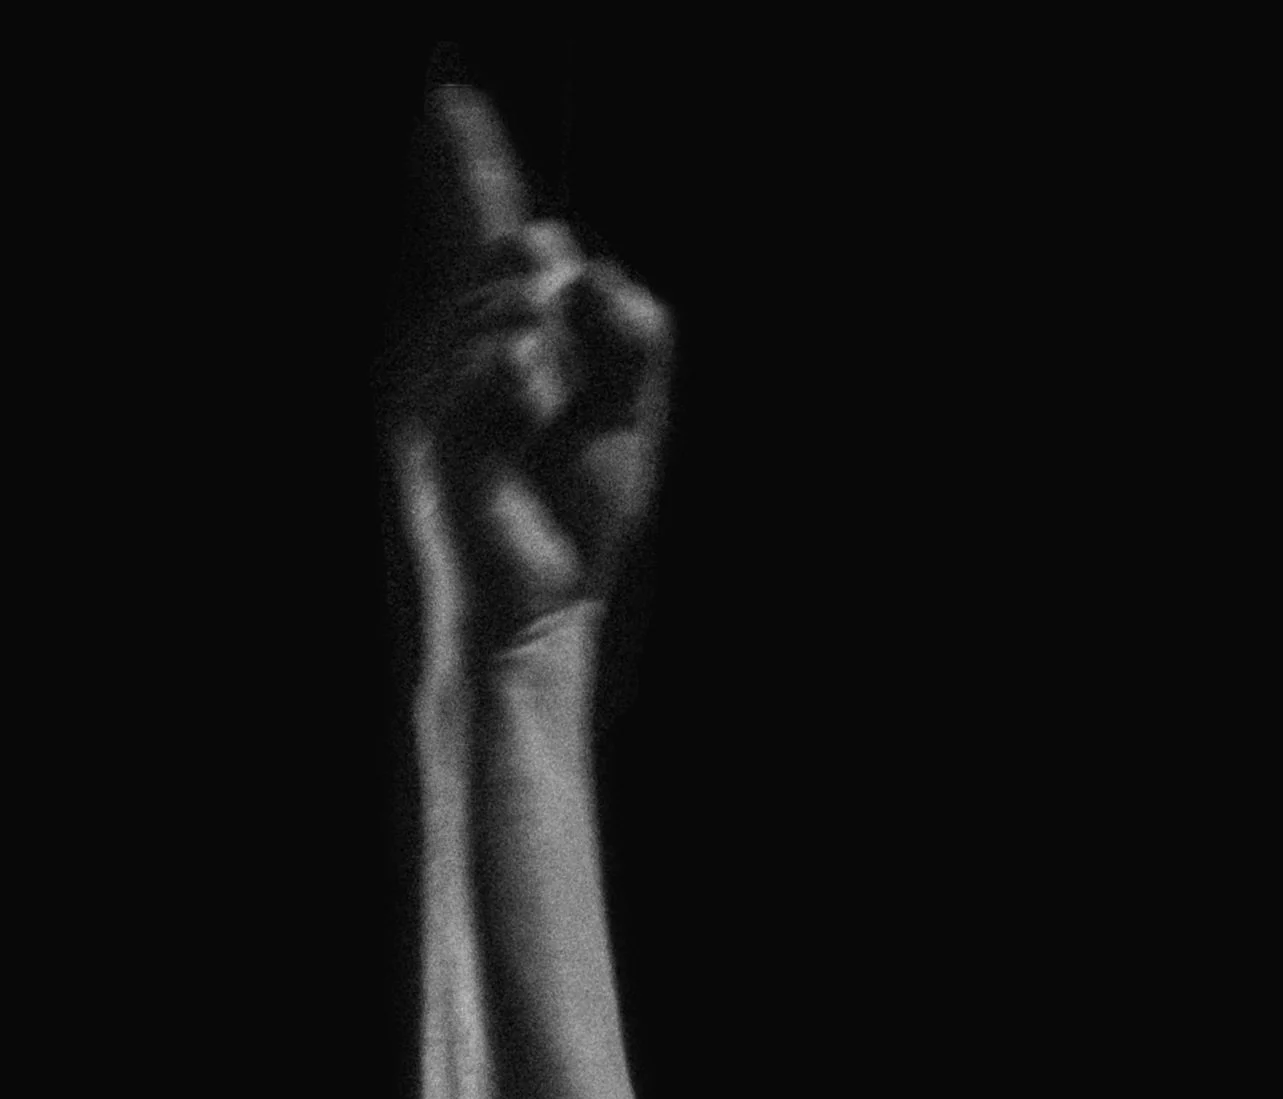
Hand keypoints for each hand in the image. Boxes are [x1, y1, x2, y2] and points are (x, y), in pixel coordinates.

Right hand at [384, 87, 671, 655]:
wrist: (542, 606)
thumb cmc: (575, 516)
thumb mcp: (628, 413)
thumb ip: (630, 334)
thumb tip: (587, 268)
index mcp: (502, 342)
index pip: (492, 239)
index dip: (473, 167)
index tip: (454, 103)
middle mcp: (464, 350)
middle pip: (516, 249)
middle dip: (559, 283)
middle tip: (574, 366)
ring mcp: (446, 383)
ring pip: (512, 301)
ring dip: (555, 345)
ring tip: (551, 409)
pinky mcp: (446, 422)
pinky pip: (505, 359)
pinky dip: (536, 384)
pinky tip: (535, 419)